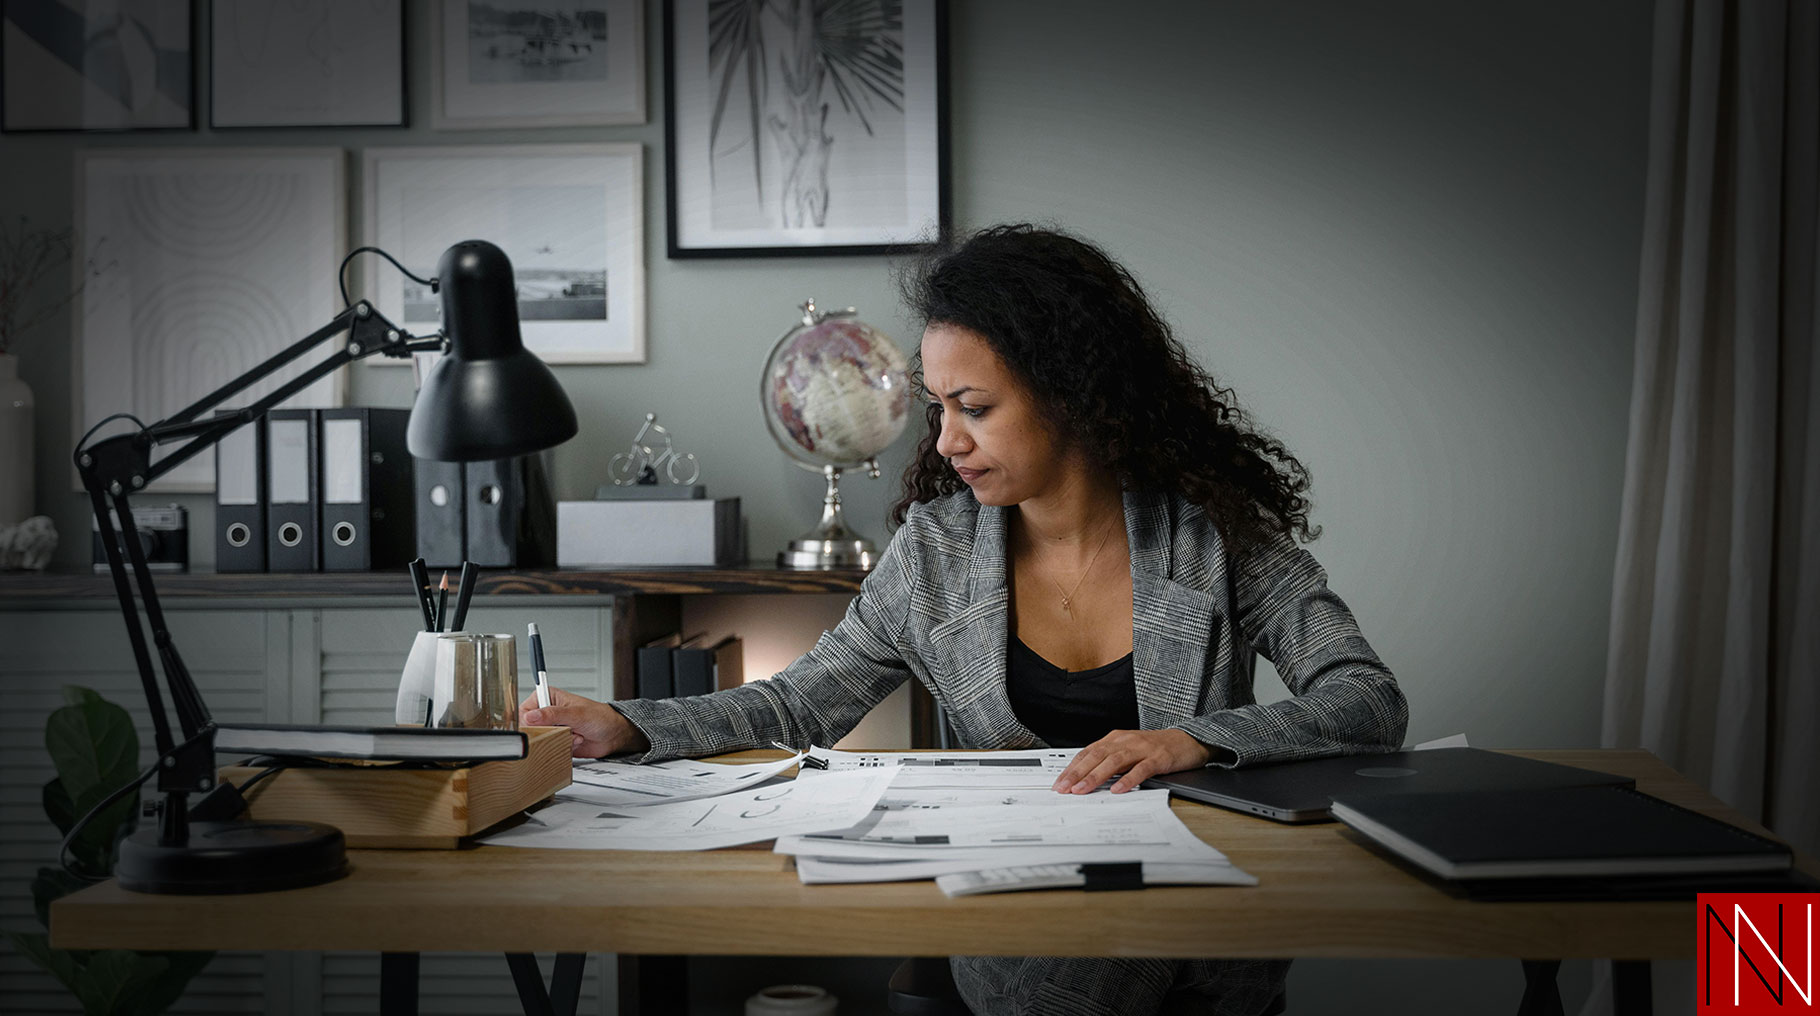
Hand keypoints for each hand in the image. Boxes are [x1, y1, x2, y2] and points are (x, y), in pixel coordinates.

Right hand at [520, 688, 649, 757]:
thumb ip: (552, 715)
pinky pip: (550, 749)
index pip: (525, 711)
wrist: (613, 734)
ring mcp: (552, 727)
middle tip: (564, 730)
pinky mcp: (556, 740)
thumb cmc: (599, 716)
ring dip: (558, 741)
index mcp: (548, 697)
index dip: (529, 723)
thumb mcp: (576, 713)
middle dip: (548, 733)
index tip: (540, 728)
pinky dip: (563, 748)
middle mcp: (547, 712)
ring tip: (575, 734)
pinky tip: (576, 741)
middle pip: (530, 729)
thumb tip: (531, 716)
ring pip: (540, 741)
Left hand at [1050, 729, 1213, 794]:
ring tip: (1082, 790)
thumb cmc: (1155, 748)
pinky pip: (1141, 769)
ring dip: (1096, 776)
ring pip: (1114, 762)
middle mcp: (1126, 741)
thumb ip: (1109, 762)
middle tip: (1063, 788)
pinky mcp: (1158, 758)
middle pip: (1096, 756)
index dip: (1072, 768)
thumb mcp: (1128, 751)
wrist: (1187, 740)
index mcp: (1115, 739)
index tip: (1059, 783)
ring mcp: (1142, 749)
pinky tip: (1118, 789)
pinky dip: (1128, 779)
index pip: (1088, 753)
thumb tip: (1085, 779)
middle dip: (1077, 773)